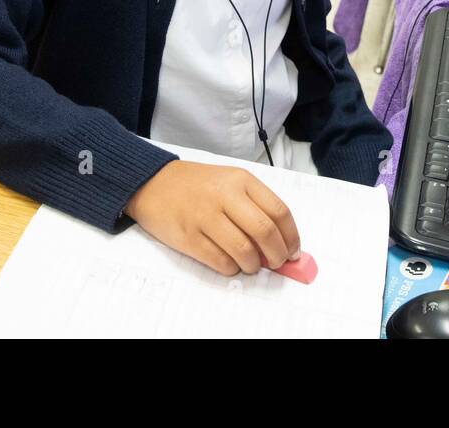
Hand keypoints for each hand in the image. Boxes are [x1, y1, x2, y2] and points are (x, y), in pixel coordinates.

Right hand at [126, 160, 300, 275]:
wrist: (154, 183)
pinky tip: (230, 264)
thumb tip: (280, 243)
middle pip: (264, 231)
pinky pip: (220, 261)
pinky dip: (231, 268)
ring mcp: (205, 217)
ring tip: (250, 265)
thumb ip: (255, 206)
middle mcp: (225, 196)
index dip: (291, 236)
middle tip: (277, 263)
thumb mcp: (230, 183)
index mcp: (241, 180)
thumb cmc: (199, 186)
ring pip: (243, 250)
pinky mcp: (188, 237)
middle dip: (277, 254)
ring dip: (253, 265)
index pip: (278, 211)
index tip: (294, 251)